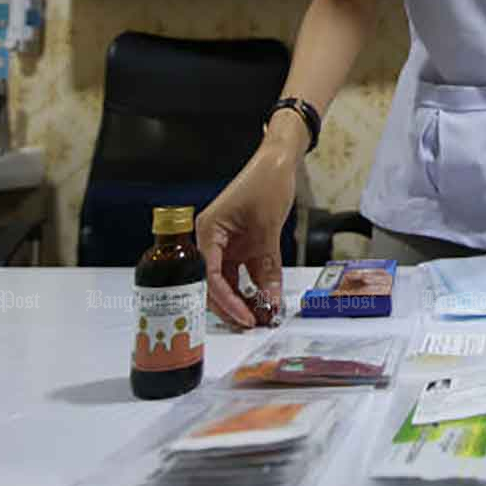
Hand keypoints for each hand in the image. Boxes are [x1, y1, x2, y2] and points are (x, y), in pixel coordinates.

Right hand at [196, 120, 300, 328]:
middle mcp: (211, 240)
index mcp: (208, 232)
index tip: (243, 317)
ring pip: (229, 281)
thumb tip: (271, 301)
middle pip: (215, 284)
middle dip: (232, 305)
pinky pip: (242, 272)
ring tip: (260, 316)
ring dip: (243, 299)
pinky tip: (264, 300)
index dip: (225, 301)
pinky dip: (253, 286)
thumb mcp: (268, 229)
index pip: (210, 277)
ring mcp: (225, 244)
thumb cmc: (266, 183)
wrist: (278, 162)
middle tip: (251, 323)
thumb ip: (268, 267)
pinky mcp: (239, 245)